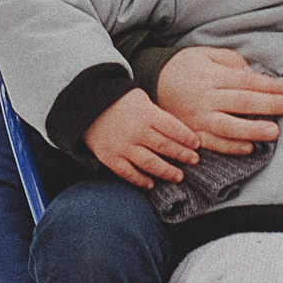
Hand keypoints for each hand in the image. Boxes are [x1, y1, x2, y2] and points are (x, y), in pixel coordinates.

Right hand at [83, 86, 201, 186]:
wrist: (85, 104)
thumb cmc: (117, 100)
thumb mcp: (141, 99)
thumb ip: (157, 115)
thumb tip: (179, 131)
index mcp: (146, 114)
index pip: (173, 129)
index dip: (187, 138)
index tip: (197, 144)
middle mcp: (137, 132)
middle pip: (166, 147)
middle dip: (183, 155)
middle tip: (194, 161)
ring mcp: (123, 147)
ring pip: (150, 164)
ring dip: (167, 171)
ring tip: (179, 176)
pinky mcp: (110, 158)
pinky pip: (128, 173)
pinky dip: (141, 180)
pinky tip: (151, 184)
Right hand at [157, 46, 282, 153]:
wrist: (152, 81)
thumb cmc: (185, 66)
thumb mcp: (205, 54)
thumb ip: (230, 60)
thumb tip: (251, 73)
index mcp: (212, 76)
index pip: (246, 81)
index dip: (268, 86)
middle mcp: (206, 98)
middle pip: (242, 102)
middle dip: (269, 105)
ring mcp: (198, 118)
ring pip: (229, 126)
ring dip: (253, 130)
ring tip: (274, 132)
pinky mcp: (193, 133)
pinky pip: (213, 143)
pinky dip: (230, 147)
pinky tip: (249, 148)